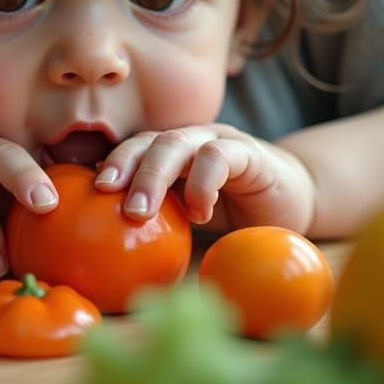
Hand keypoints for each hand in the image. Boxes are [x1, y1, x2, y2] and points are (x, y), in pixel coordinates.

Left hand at [94, 124, 314, 234]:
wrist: (295, 201)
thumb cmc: (235, 211)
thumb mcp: (189, 215)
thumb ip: (160, 216)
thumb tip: (109, 242)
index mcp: (172, 153)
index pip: (134, 148)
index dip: (111, 164)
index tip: (88, 190)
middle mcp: (192, 140)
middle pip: (149, 141)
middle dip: (124, 167)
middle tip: (105, 194)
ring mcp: (220, 141)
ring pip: (177, 143)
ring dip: (153, 175)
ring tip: (138, 211)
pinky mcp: (249, 152)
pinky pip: (219, 157)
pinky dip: (202, 183)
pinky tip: (199, 212)